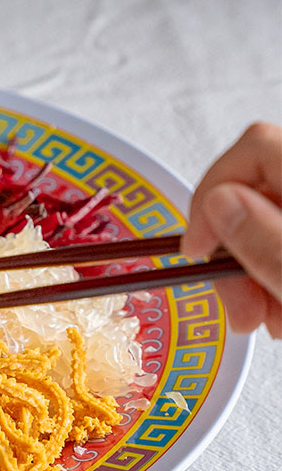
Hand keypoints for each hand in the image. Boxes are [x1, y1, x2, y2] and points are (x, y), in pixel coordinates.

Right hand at [181, 123, 281, 337]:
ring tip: (266, 321)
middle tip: (238, 308)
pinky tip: (281, 311)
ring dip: (251, 272)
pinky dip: (272, 271)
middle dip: (232, 251)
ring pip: (268, 219)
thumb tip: (218, 204)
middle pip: (255, 189)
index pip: (253, 149)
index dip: (213, 196)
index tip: (197, 252)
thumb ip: (268, 242)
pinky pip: (281, 237)